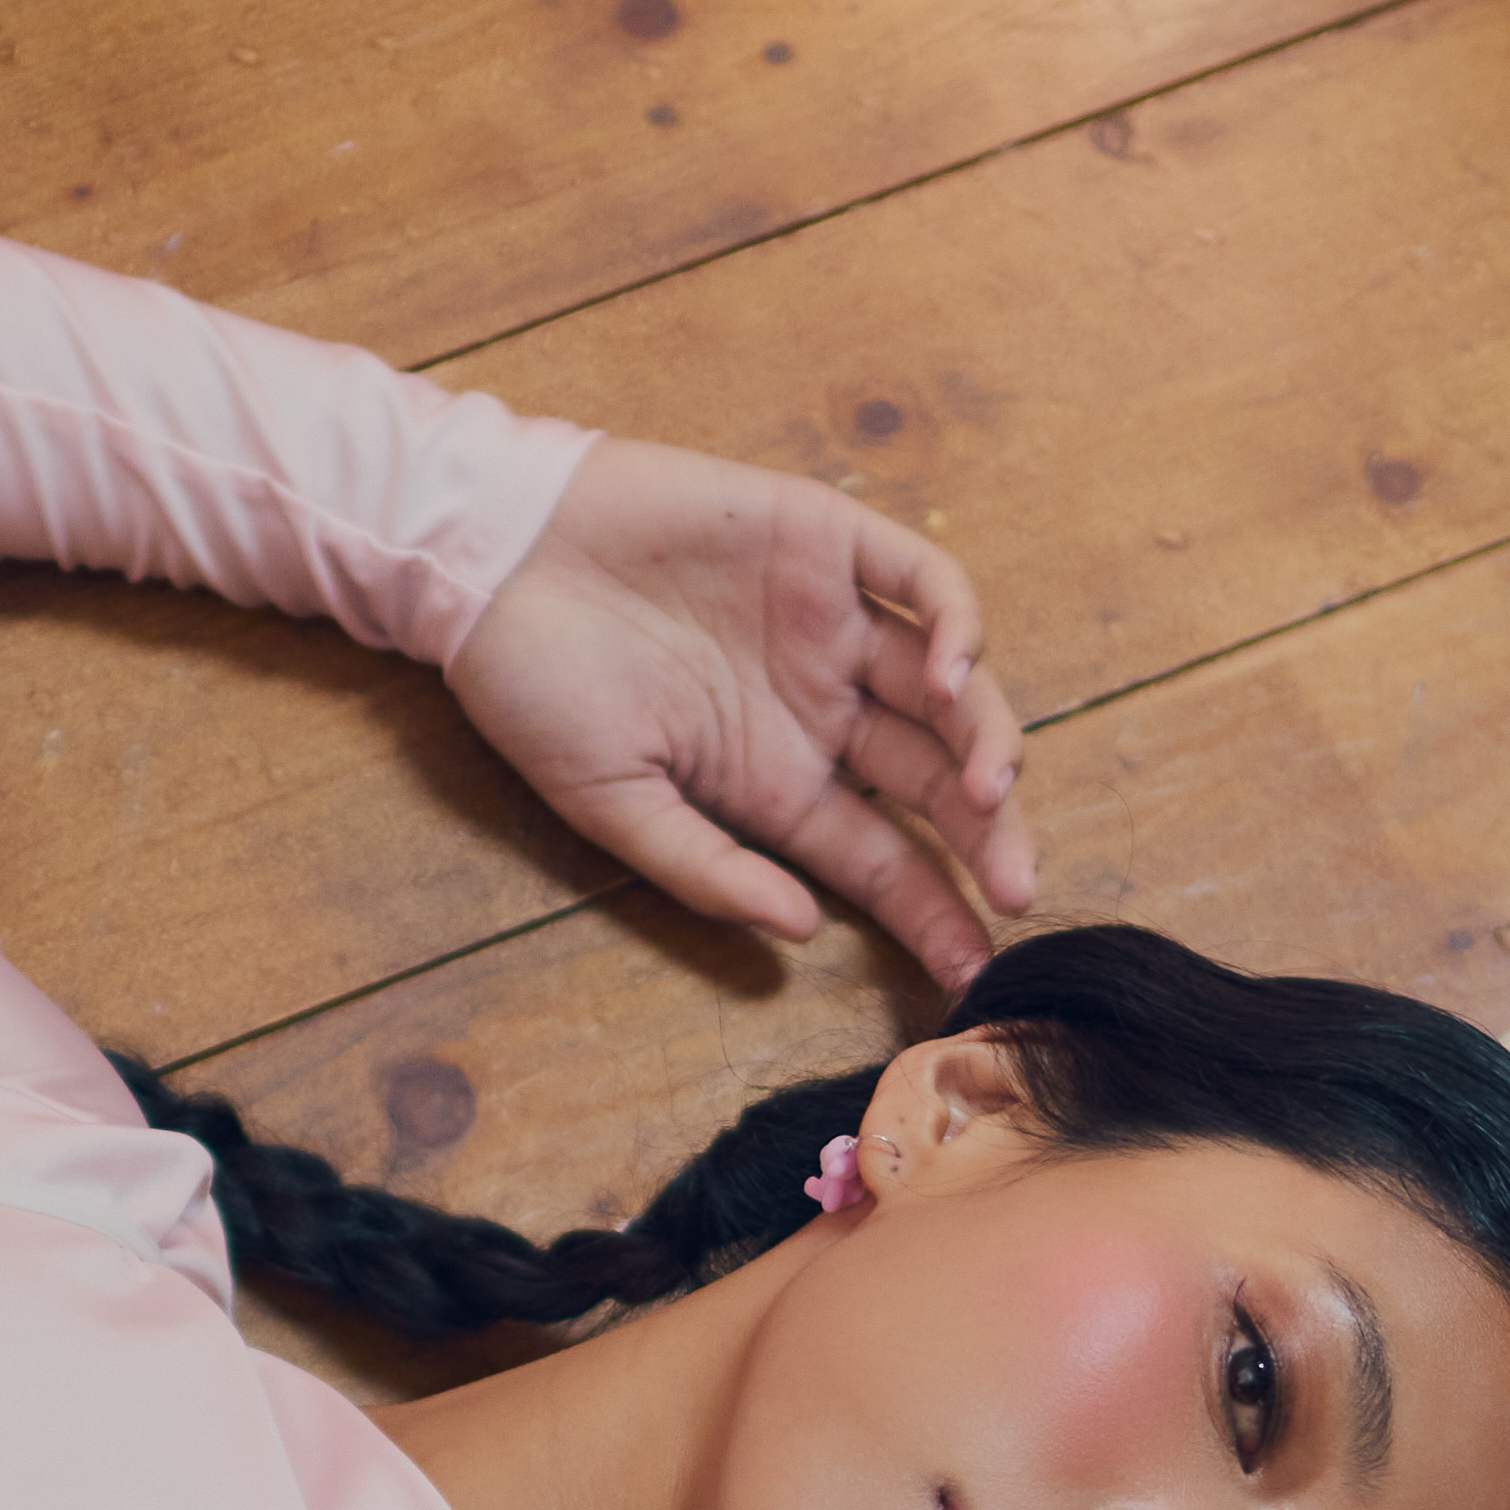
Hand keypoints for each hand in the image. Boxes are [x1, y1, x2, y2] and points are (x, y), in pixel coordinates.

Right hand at [445, 434, 1039, 995]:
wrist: (494, 557)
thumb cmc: (535, 688)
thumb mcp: (610, 806)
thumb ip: (705, 868)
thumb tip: (798, 931)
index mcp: (770, 782)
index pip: (876, 858)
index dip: (930, 911)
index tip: (973, 969)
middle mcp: (816, 708)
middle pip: (932, 780)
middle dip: (986, 837)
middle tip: (1016, 889)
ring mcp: (830, 625)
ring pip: (947, 687)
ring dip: (985, 740)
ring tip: (987, 792)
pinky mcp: (829, 541)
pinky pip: (923, 579)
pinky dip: (955, 625)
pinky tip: (949, 676)